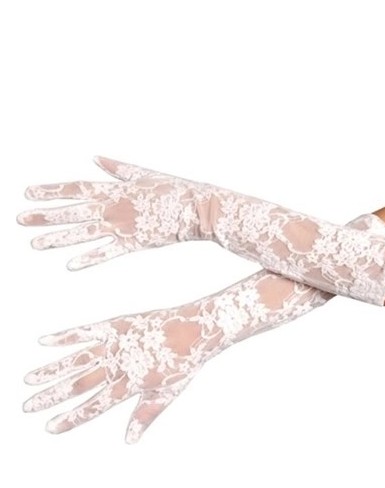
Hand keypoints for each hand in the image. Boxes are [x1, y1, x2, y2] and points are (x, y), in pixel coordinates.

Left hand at [17, 157, 209, 269]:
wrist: (197, 208)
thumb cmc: (174, 189)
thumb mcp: (143, 174)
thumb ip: (117, 168)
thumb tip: (95, 158)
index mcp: (114, 189)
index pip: (75, 188)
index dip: (50, 191)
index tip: (28, 193)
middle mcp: (113, 207)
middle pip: (72, 212)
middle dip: (44, 215)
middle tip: (20, 219)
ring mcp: (122, 226)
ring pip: (83, 233)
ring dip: (58, 239)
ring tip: (35, 244)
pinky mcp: (135, 243)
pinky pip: (107, 253)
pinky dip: (90, 259)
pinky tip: (71, 265)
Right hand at [23, 302, 211, 442]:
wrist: (196, 329)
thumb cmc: (184, 363)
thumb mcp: (168, 393)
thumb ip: (145, 414)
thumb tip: (129, 440)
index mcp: (131, 385)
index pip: (94, 407)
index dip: (71, 418)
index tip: (50, 427)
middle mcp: (119, 366)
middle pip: (78, 384)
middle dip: (52, 397)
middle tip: (28, 406)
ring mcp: (116, 345)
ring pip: (76, 360)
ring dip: (51, 371)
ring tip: (28, 379)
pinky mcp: (116, 325)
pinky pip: (85, 331)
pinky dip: (65, 336)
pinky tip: (44, 341)